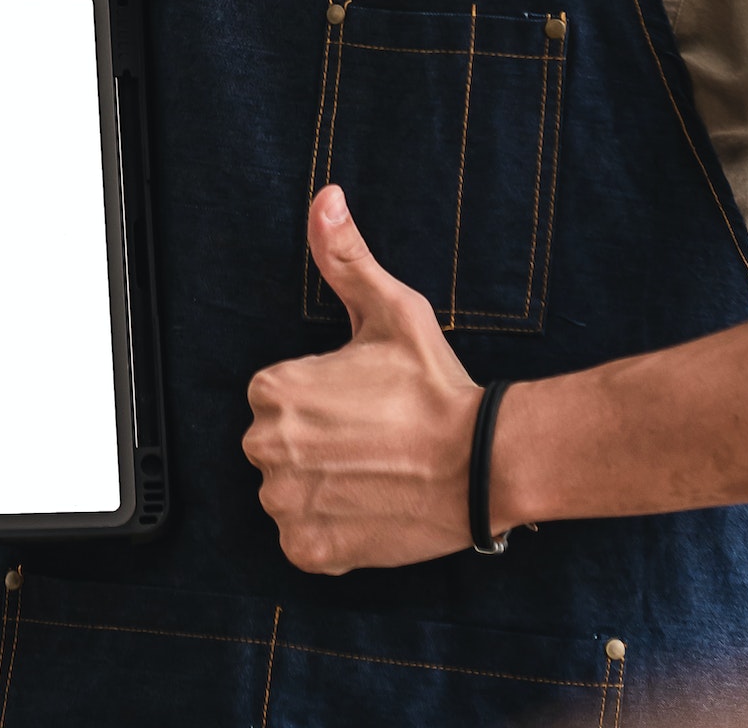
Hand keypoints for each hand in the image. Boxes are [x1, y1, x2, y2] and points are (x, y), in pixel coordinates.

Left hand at [242, 186, 481, 572]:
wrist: (480, 464)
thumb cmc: (433, 386)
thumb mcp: (389, 308)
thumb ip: (345, 255)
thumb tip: (325, 198)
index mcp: (275, 390)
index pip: (276, 395)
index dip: (320, 396)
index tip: (359, 401)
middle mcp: (267, 447)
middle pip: (276, 443)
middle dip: (314, 441)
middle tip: (371, 437)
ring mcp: (288, 504)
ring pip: (287, 491)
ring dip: (320, 485)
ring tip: (373, 470)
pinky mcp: (311, 550)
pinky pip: (302, 539)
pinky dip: (329, 529)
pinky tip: (368, 505)